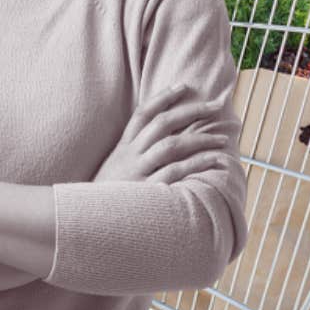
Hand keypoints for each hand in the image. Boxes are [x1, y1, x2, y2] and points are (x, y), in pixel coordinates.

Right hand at [94, 84, 235, 184]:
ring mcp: (137, 172)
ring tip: (222, 139)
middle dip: (192, 111)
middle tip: (216, 105)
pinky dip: (196, 164)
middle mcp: (130, 155)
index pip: (143, 113)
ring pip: (172, 145)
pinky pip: (175, 172)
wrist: (87, 222)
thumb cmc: (106, 198)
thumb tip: (162, 142)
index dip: (163, 97)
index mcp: (123, 148)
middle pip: (163, 123)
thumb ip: (133, 154)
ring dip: (200, 139)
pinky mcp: (145, 191)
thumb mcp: (114, 170)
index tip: (184, 86)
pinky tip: (213, 160)